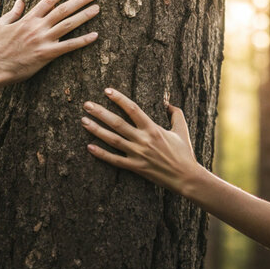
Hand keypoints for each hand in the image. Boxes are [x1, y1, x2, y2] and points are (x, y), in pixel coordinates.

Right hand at [0, 0, 98, 84]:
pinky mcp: (47, 54)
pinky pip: (69, 46)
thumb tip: (19, 1)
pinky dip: (83, 40)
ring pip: (68, 24)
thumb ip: (12, 13)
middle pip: (63, 9)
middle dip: (80, 0)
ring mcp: (43, 40)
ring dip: (84, 15)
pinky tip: (95, 35)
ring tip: (97, 8)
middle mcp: (38, 26)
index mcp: (28, 18)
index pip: (49, 0)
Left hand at [80, 88, 202, 194]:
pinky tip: (89, 147)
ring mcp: (138, 154)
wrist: (186, 177)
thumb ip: (175, 114)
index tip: (107, 91)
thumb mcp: (182, 129)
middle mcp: (143, 140)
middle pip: (117, 123)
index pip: (133, 109)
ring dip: (96, 130)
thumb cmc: (184, 153)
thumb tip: (168, 103)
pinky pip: (115, 160)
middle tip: (86, 105)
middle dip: (100, 112)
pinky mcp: (135, 167)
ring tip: (83, 121)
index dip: (119, 99)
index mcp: (153, 128)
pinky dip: (101, 154)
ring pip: (113, 140)